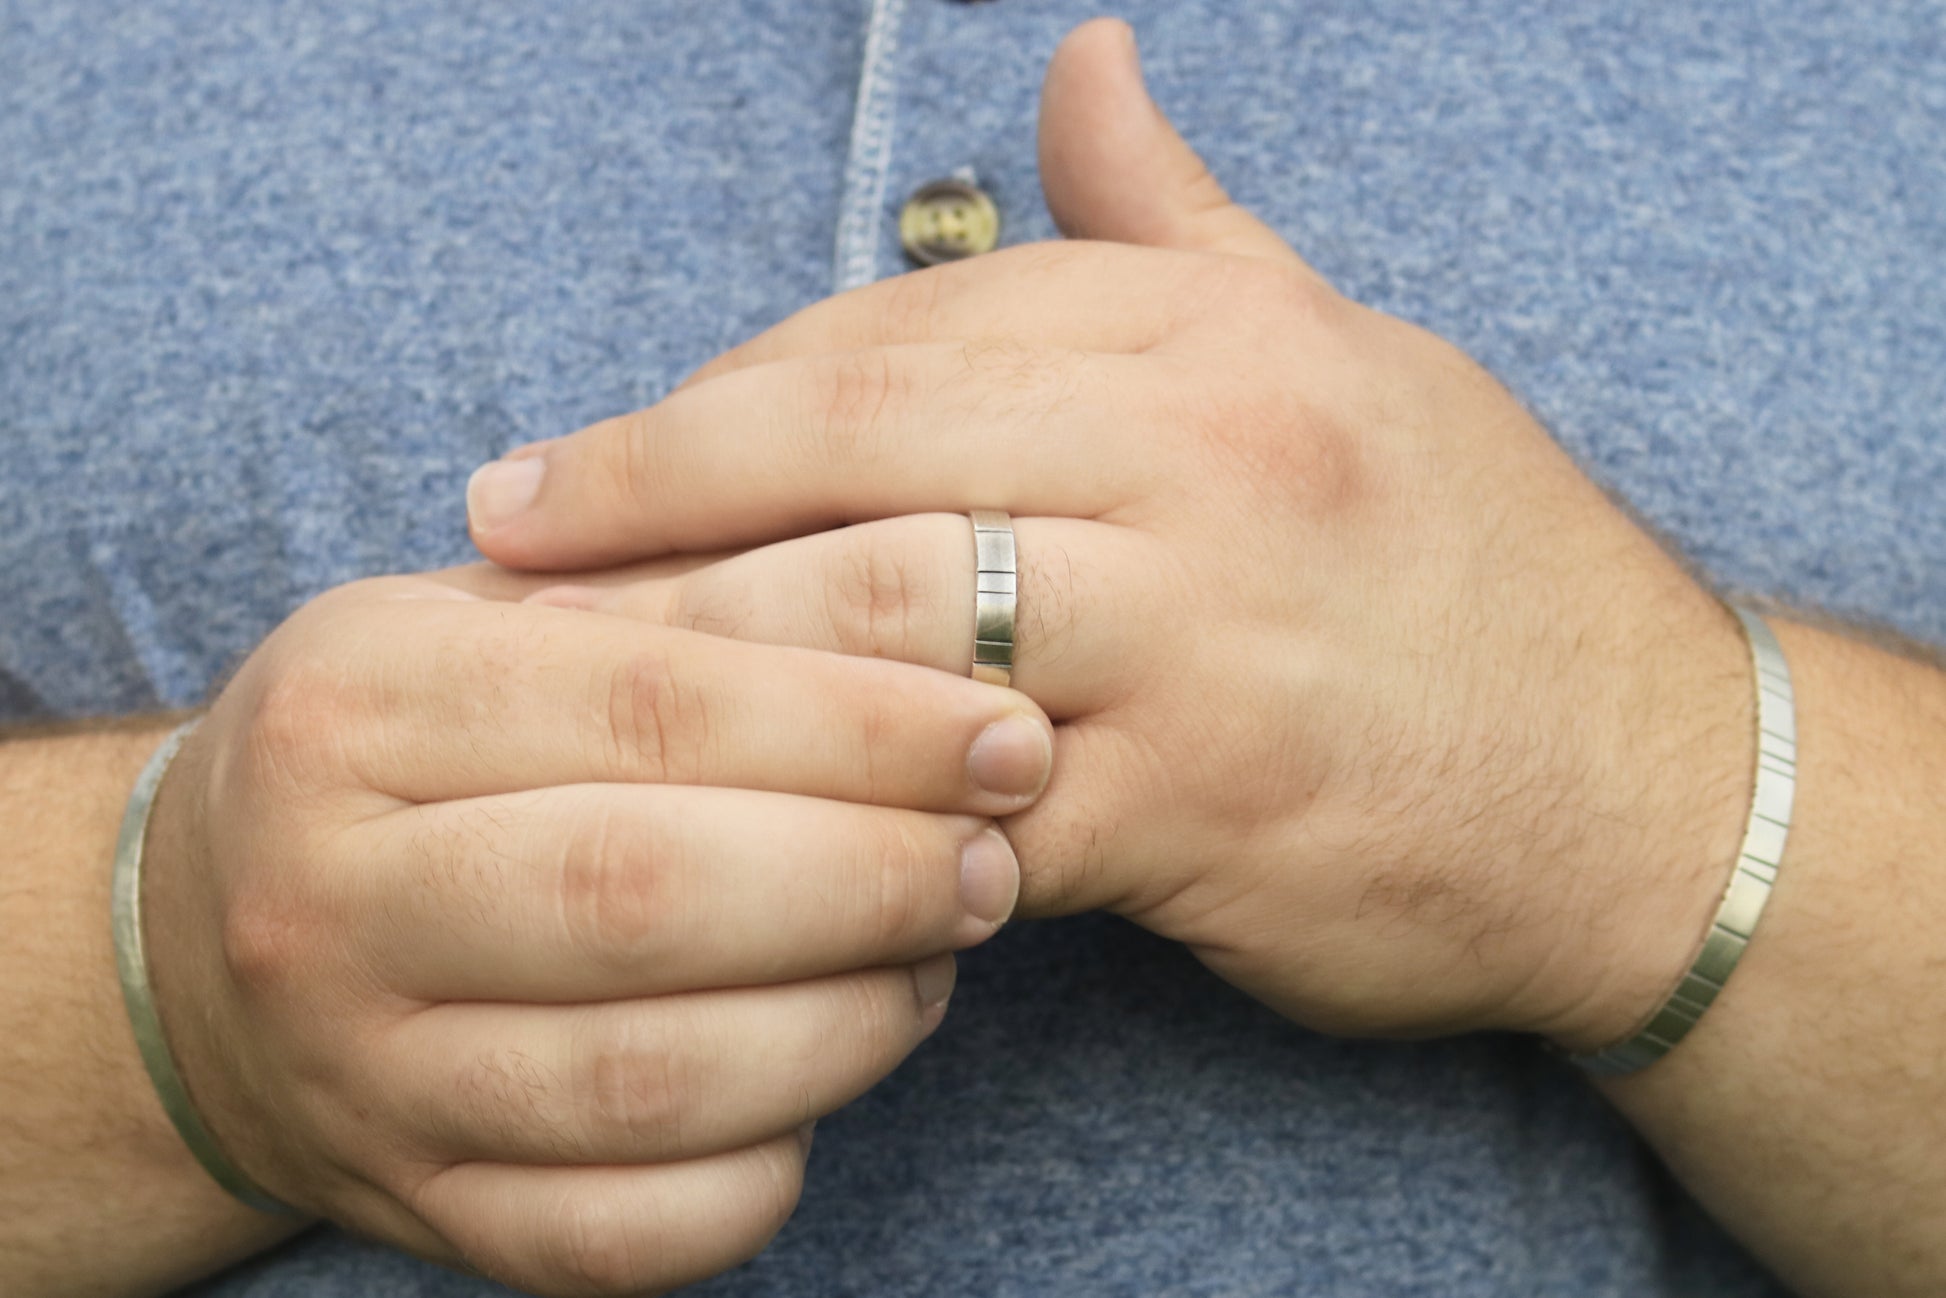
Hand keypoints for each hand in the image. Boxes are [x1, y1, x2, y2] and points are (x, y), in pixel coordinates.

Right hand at [138, 572, 1050, 1294]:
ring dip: (845, 1027)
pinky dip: (760, 1175)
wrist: (202, 939)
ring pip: (648, 1082)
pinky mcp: (415, 1209)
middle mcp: (331, 895)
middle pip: (647, 893)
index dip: (860, 724)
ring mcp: (362, 1074)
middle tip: (991, 859)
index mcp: (361, 704)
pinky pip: (616, 1237)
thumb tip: (926, 602)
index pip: (652, 702)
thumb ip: (678, 600)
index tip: (1004, 734)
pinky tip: (820, 1090)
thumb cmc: (411, 748)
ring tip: (932, 962)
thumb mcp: (492, 625)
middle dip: (868, 879)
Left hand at [464, 20, 1755, 1048]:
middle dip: (655, 498)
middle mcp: (1207, 463)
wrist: (1647, 784)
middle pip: (862, 449)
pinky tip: (747, 830)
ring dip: (711, 660)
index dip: (721, 395)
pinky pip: (971, 814)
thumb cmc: (1464, 560)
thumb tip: (1079, 60)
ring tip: (572, 687)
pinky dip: (848, 821)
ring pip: (894, 624)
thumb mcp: (1337, 352)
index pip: (905, 330)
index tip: (593, 456)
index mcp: (1214, 338)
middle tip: (506, 548)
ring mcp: (1207, 640)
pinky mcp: (1202, 814)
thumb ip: (1176, 221)